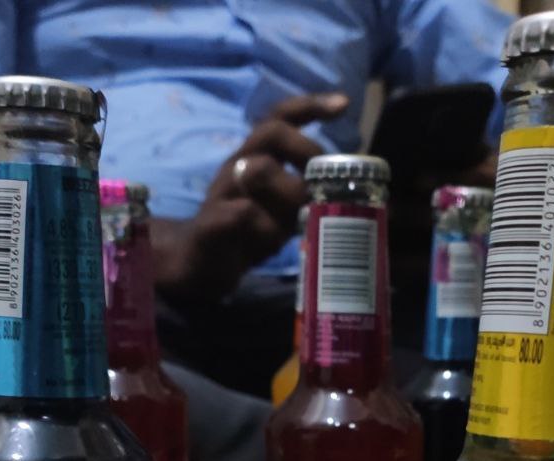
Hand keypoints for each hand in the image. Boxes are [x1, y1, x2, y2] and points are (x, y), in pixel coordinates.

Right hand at [151, 92, 348, 304]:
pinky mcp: (211, 223)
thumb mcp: (282, 209)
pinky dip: (264, 227)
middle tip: (318, 186)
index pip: (279, 116)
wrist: (200, 263)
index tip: (343, 105)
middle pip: (271, 133)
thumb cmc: (249, 232)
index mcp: (256, 157)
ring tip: (293, 223)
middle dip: (305, 152)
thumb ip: (307, 193)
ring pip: (257, 169)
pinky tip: (272, 243)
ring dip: (286, 193)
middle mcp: (238, 164)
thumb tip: (352, 189)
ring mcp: (222, 192)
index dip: (311, 105)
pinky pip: (242, 213)